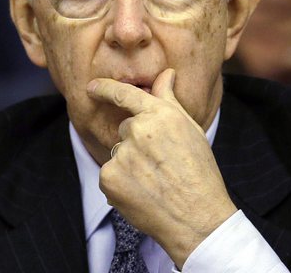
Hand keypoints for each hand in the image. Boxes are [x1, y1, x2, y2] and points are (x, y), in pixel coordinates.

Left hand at [88, 69, 236, 267]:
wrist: (197, 216)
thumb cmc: (199, 171)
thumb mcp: (190, 130)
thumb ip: (170, 100)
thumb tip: (166, 73)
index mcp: (160, 114)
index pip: (126, 95)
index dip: (106, 89)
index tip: (92, 87)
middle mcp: (138, 130)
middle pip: (125, 129)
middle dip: (137, 142)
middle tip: (160, 163)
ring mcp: (122, 154)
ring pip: (119, 153)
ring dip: (130, 164)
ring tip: (155, 181)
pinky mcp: (109, 178)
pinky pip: (110, 174)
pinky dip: (121, 183)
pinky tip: (143, 193)